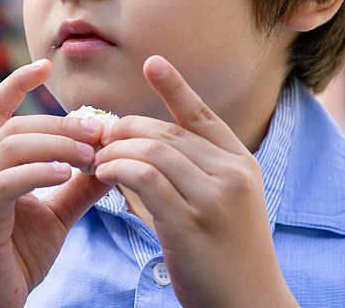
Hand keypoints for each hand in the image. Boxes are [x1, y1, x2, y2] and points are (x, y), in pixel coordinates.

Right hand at [0, 59, 111, 307]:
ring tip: (90, 151)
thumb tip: (114, 158)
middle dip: (60, 122)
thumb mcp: (56, 215)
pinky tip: (65, 174)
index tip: (45, 64)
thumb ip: (80, 185)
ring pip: (11, 148)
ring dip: (55, 144)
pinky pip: (7, 183)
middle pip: (15, 126)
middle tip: (100, 127)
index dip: (17, 83)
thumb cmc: (18, 257)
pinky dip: (38, 172)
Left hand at [92, 55, 297, 307]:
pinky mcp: (190, 222)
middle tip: (97, 135)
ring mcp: (213, 197)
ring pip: (153, 150)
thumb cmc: (228, 258)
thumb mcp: (225, 205)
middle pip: (167, 132)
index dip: (175, 87)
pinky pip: (145, 177)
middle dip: (126, 129)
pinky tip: (103, 173)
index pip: (203, 116)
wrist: (249, 306)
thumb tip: (145, 147)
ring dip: (116, 149)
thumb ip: (196, 172)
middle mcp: (232, 174)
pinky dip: (119, 168)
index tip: (152, 62)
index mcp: (242, 165)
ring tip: (96, 158)